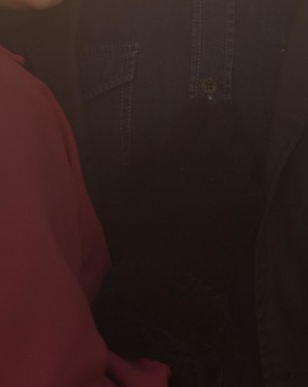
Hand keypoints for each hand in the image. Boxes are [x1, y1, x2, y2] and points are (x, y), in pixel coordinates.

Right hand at [110, 99, 262, 280]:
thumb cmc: (142, 235)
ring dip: (237, 144)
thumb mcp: (130, 196)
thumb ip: (141, 164)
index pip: (195, 115)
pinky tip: (240, 180)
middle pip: (226, 125)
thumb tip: (148, 138)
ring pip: (245, 150)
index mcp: (177, 155)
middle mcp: (211, 163)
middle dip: (223, 117)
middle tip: (220, 115)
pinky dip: (248, 175)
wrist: (172, 279)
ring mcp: (235, 184)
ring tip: (230, 147)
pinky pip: (256, 180)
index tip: (198, 107)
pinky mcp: (251, 206)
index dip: (197, 109)